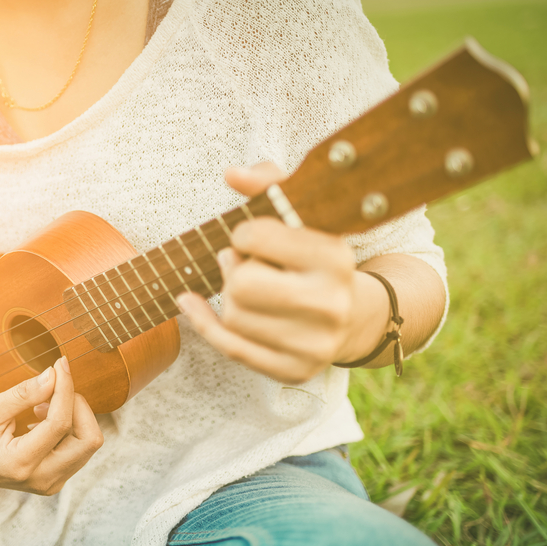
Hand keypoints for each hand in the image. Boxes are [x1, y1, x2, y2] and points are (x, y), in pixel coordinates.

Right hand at [0, 356, 103, 494]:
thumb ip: (24, 394)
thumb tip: (54, 375)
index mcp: (20, 464)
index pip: (60, 423)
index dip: (65, 389)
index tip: (60, 364)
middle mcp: (41, 480)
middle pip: (89, 439)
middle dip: (77, 405)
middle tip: (52, 387)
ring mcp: (50, 484)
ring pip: (88, 444)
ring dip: (73, 416)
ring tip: (40, 406)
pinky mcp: (55, 479)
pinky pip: (79, 449)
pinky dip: (69, 427)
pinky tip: (41, 418)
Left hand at [176, 162, 388, 383]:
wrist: (356, 316)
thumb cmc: (316, 258)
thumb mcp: (304, 214)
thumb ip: (270, 183)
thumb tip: (232, 174)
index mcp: (335, 258)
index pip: (254, 237)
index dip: (244, 234)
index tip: (254, 238)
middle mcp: (331, 304)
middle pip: (241, 286)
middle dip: (235, 272)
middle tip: (247, 266)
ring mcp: (314, 345)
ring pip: (233, 317)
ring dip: (231, 299)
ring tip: (252, 289)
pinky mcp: (294, 371)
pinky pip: (230, 348)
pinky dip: (204, 323)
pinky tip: (190, 303)